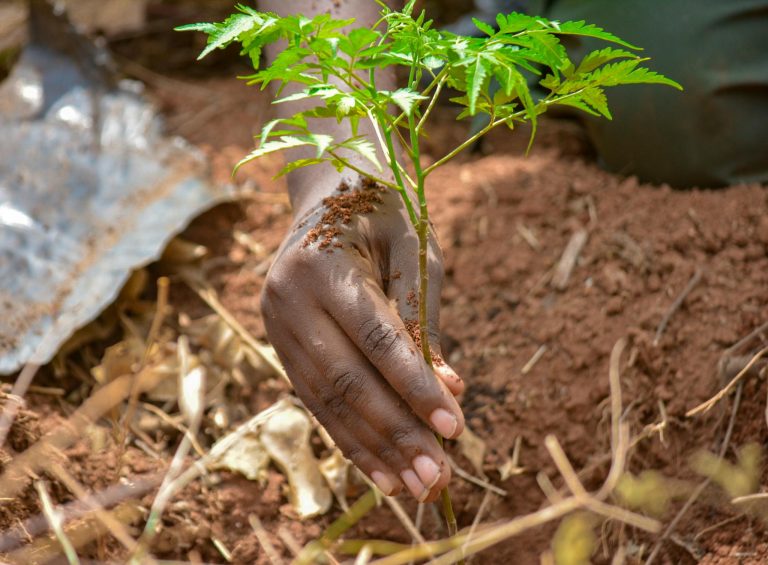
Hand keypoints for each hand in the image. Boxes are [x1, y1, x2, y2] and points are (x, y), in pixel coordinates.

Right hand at [261, 179, 464, 501]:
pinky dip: (350, 438)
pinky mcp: (280, 345)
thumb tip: (449, 390)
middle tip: (436, 478)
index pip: (375, 339)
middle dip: (395, 434)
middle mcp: (287, 300)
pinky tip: (380, 471)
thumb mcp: (413, 250)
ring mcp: (276, 326)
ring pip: (328, 401)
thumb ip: (424, 319)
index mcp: (321, 265)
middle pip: (347, 381)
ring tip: (415, 488)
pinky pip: (316, 400)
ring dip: (374, 449)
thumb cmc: (382, 213)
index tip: (454, 428)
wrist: (326, 190)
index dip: (415, 386)